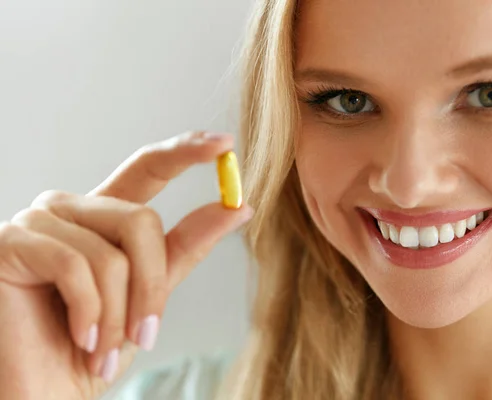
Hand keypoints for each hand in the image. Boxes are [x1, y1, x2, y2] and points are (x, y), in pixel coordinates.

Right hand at [0, 131, 252, 399]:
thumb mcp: (150, 293)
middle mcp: (69, 209)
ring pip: (113, 254)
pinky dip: (90, 314)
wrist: (43, 394)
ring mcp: (36, 221)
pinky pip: (77, 269)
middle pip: (142, 220)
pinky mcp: (9, 243)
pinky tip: (80, 338)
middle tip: (145, 336)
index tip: (225, 144)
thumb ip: (187, 247)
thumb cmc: (97, 346)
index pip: (146, 169)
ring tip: (104, 348)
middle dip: (151, 289)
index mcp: (102, 217)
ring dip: (119, 315)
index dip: (183, 152)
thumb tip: (239, 206)